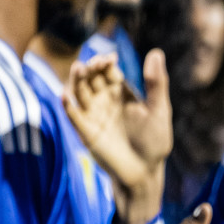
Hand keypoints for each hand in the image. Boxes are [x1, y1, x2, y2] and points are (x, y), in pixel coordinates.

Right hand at [64, 54, 161, 189]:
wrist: (144, 171)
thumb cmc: (155, 140)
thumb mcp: (158, 110)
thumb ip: (156, 83)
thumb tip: (156, 52)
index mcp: (121, 92)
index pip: (108, 71)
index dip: (106, 62)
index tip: (109, 58)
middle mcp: (104, 100)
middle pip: (91, 78)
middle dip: (90, 68)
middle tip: (93, 63)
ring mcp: (93, 115)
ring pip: (79, 92)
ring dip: (76, 80)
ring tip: (78, 68)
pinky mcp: (85, 132)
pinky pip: (73, 115)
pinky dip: (68, 105)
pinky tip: (65, 95)